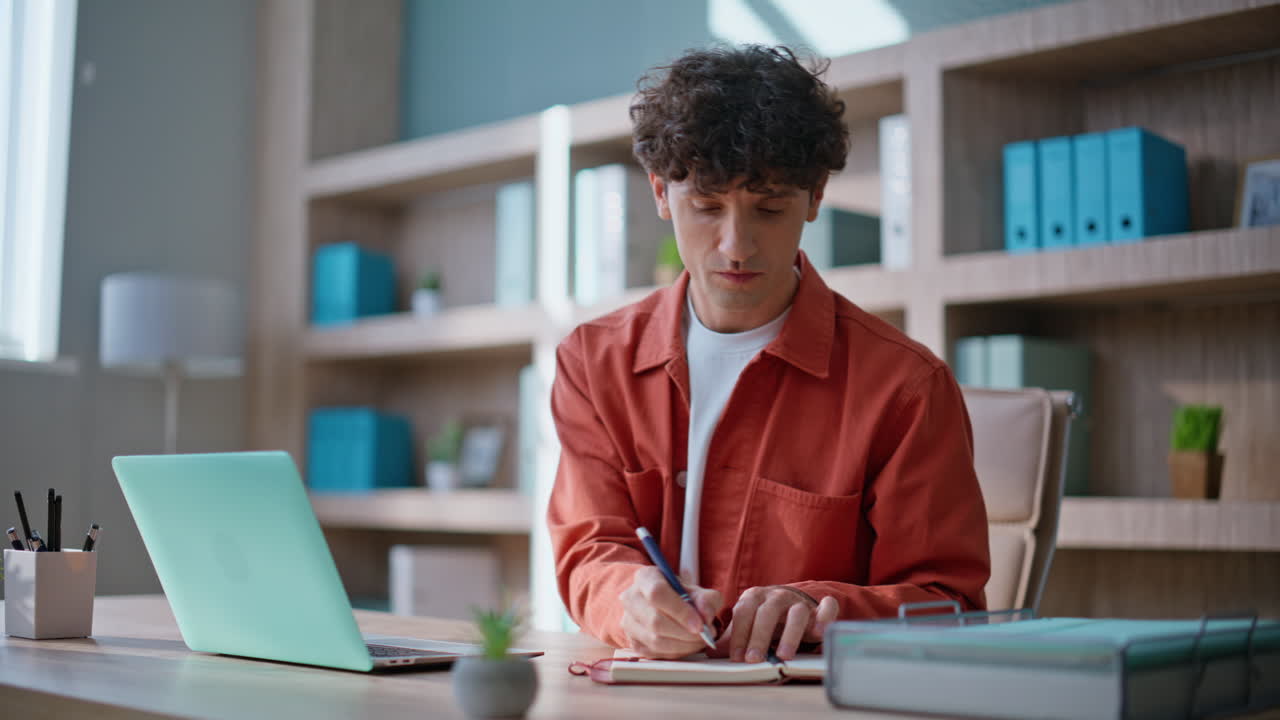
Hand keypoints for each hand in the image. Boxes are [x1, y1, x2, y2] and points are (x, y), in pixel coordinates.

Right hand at [619, 566, 721, 658]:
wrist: (665, 606)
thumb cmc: (680, 596)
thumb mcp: (698, 591)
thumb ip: (706, 599)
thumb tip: (706, 615)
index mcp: (645, 577)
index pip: (657, 593)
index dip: (680, 611)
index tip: (700, 624)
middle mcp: (631, 598)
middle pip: (655, 621)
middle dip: (685, 633)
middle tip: (705, 635)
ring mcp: (629, 622)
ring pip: (655, 640)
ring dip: (683, 645)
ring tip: (700, 640)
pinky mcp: (633, 642)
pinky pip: (656, 653)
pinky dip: (677, 652)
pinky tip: (688, 645)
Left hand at [722, 586, 838, 662]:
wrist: (793, 605)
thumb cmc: (765, 620)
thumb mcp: (748, 626)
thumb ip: (732, 638)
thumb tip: (709, 652)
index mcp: (754, 597)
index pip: (744, 613)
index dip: (739, 635)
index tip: (736, 657)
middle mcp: (776, 596)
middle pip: (767, 613)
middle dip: (759, 637)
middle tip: (754, 659)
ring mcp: (799, 600)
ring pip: (796, 612)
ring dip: (790, 634)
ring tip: (784, 655)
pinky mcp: (820, 607)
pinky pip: (827, 607)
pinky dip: (825, 617)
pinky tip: (819, 632)